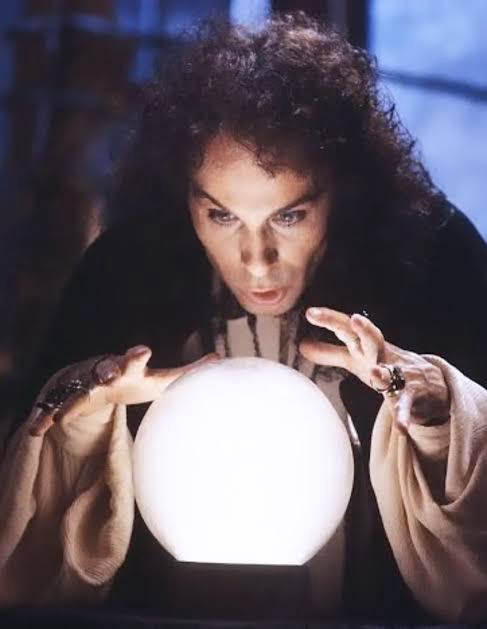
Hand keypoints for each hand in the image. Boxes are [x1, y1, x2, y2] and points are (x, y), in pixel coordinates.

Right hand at [29, 345, 218, 436]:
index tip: (143, 351)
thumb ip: (187, 370)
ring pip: (76, 393)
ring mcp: (84, 389)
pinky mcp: (69, 404)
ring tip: (64, 414)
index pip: (133, 359)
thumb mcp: (161, 379)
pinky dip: (45, 419)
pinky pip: (55, 411)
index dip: (136, 356)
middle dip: (104, 372)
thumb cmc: (136, 381)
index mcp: (129, 369)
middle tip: (106, 376)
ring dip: (71, 401)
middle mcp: (104, 375)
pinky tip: (36, 429)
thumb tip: (219, 359)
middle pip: (103, 370)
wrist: (101, 382)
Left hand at [299, 307, 449, 432]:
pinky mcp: (413, 394)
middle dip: (365, 329)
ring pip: (392, 371)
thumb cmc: (387, 367)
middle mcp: (382, 355)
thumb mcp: (356, 359)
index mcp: (366, 346)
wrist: (431, 384)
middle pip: (373, 339)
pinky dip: (403, 415)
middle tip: (355, 320)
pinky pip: (406, 404)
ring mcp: (400, 373)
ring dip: (384, 372)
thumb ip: (329, 353)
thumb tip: (301, 344)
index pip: (346, 329)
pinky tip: (401, 426)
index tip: (311, 313)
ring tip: (376, 372)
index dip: (330, 319)